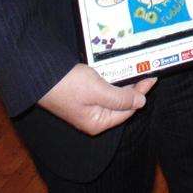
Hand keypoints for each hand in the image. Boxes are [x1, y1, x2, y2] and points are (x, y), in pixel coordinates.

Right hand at [38, 63, 155, 135]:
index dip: (141, 94)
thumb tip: (141, 103)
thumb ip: (121, 98)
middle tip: (146, 70)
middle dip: (134, 88)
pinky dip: (113, 79)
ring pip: (113, 94)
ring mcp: (88, 105)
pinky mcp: (83, 93)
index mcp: (97, 122)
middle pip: (121, 102)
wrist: (41, 74)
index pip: (127, 110)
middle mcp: (93, 116)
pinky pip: (104, 88)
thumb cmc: (68, 85)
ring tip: (136, 69)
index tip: (152, 77)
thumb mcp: (98, 91)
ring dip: (124, 82)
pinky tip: (120, 70)